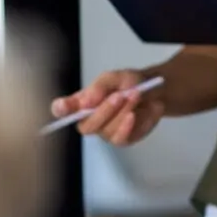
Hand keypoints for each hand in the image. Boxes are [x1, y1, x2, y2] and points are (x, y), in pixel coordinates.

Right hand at [50, 68, 164, 144]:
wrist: (155, 92)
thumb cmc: (130, 83)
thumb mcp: (115, 77)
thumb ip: (100, 86)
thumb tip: (86, 101)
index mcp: (82, 102)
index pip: (63, 109)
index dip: (60, 109)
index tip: (62, 106)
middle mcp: (90, 120)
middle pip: (86, 126)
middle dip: (103, 111)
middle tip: (119, 95)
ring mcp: (106, 132)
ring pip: (106, 131)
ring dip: (121, 113)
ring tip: (135, 96)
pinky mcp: (123, 139)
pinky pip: (120, 138)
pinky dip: (127, 126)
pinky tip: (133, 115)